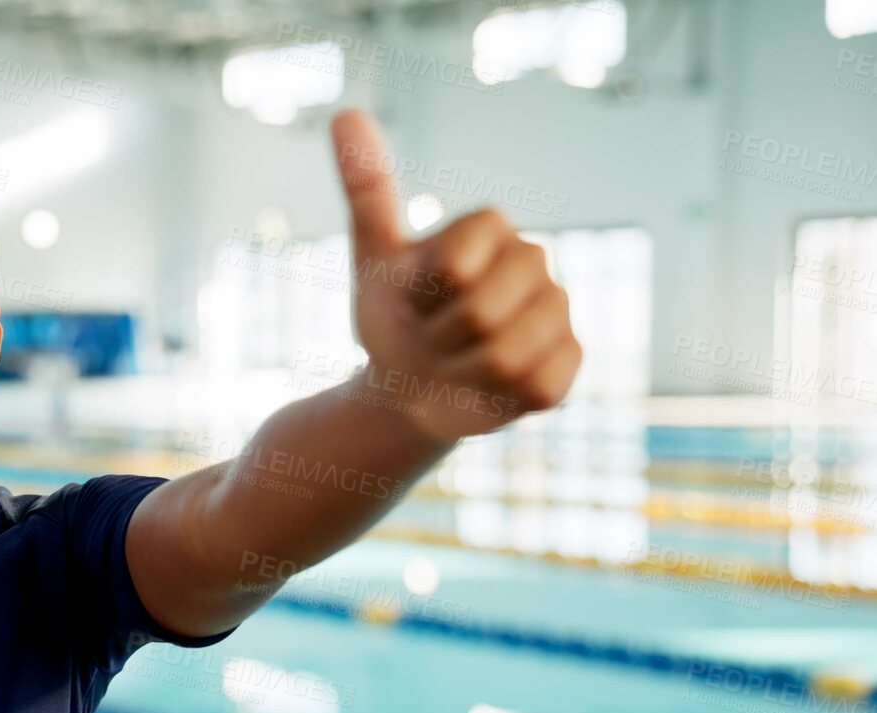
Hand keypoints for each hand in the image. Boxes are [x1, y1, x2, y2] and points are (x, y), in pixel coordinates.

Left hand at [331, 109, 581, 441]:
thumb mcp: (372, 256)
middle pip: (481, 311)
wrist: (409, 385)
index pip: (456, 262)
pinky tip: (488, 385)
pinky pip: (534, 386)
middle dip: (439, 336)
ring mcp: (559, 313)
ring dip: (463, 370)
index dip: (422, 293)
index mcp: (493, 227)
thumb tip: (345, 112)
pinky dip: (496, 396)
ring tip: (458, 361)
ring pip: (508, 354)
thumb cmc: (393, 316)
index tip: (414, 295)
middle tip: (433, 335)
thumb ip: (366, 187)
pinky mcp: (570, 364)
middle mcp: (536, 261)